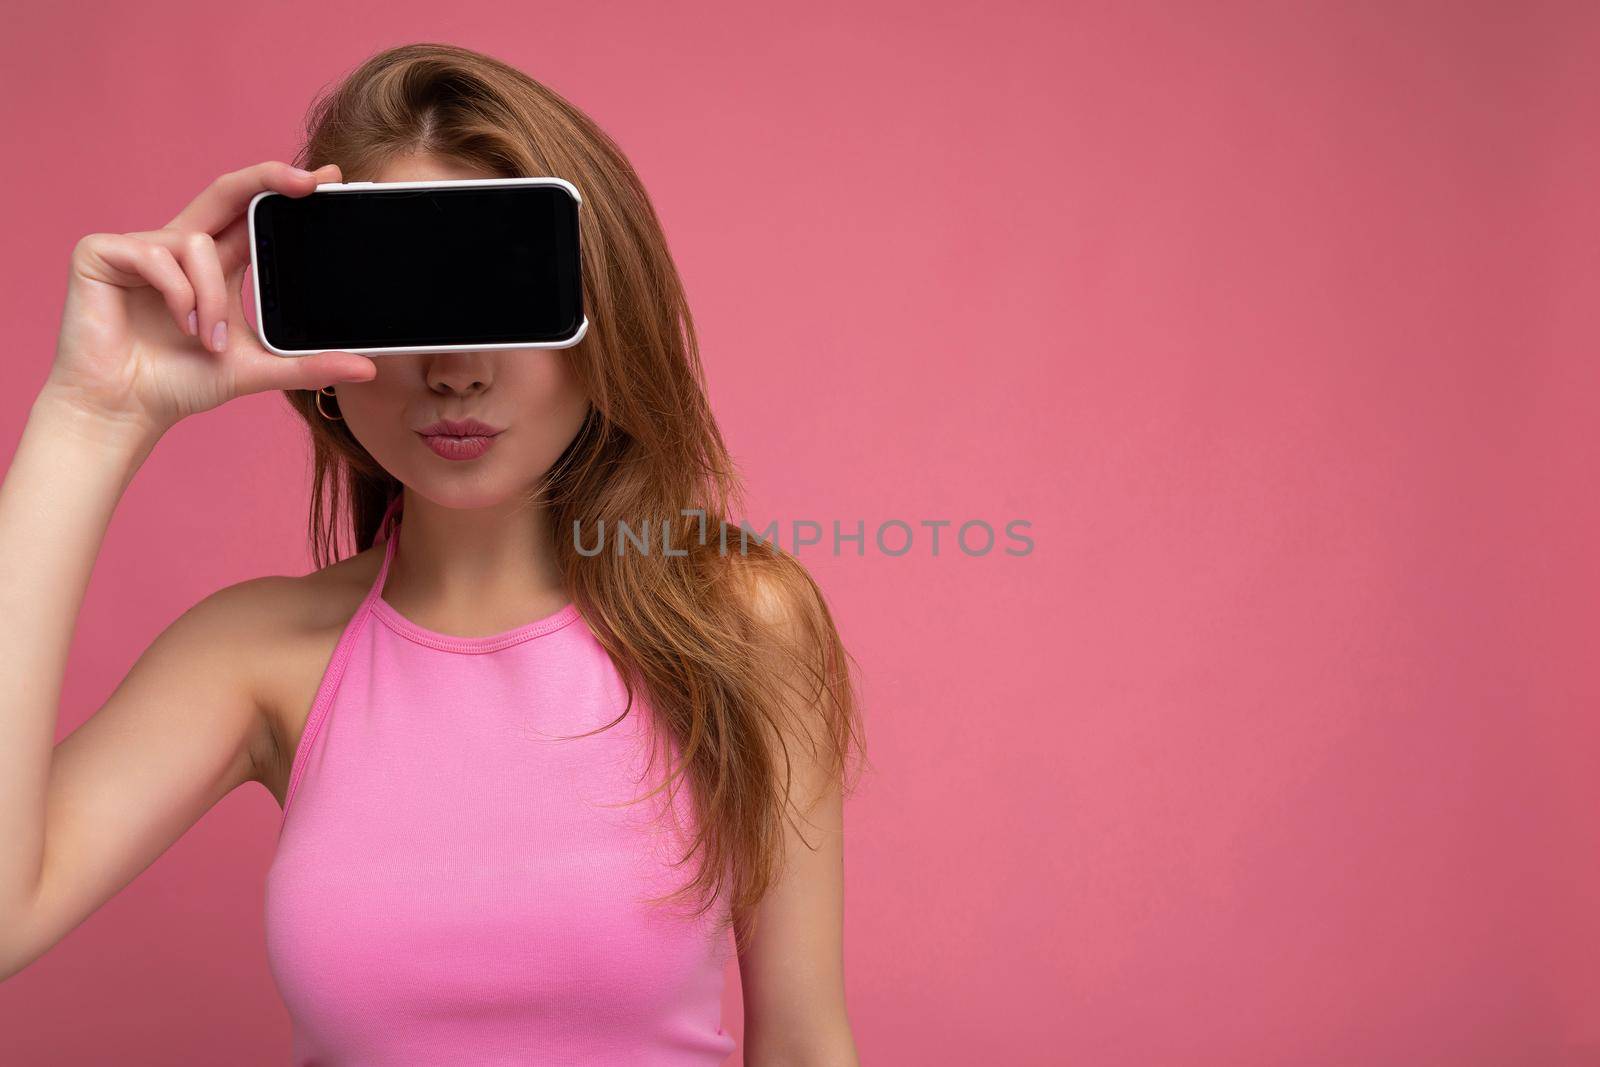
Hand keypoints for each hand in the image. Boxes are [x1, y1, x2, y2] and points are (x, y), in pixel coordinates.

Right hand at [45, 160, 377, 437]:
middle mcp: (180, 247)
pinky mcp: (103, 253)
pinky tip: (180, 326)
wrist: (124, 410)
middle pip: (227, 191)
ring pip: (198, 244)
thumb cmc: (182, 384)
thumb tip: (369, 368)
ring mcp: (141, 247)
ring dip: (213, 298)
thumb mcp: (258, 369)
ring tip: (210, 340)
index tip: (330, 181)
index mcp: (214, 264)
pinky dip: (179, 295)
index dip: (285, 192)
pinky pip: (156, 256)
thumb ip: (309, 364)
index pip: (253, 216)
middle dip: (267, 177)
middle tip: (309, 182)